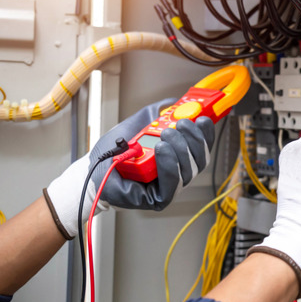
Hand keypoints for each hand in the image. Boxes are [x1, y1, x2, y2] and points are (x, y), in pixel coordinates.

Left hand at [43, 98, 214, 238]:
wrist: (94, 167)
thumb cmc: (115, 151)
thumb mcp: (141, 123)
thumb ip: (159, 112)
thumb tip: (177, 102)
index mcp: (178, 155)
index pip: (202, 146)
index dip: (206, 133)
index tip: (203, 118)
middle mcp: (178, 172)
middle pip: (201, 159)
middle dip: (194, 139)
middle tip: (181, 124)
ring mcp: (170, 187)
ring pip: (190, 170)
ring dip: (180, 148)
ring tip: (164, 135)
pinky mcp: (159, 199)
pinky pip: (173, 183)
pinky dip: (170, 164)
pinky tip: (162, 150)